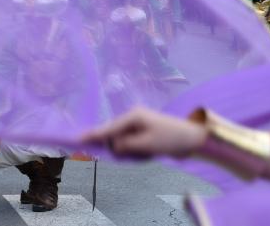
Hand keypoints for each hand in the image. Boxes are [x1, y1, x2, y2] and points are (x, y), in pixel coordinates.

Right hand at [79, 107, 207, 157]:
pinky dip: (137, 153)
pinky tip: (150, 153)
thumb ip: (125, 146)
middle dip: (119, 148)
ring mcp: (139, 125)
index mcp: (133, 116)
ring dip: (130, 152)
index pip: (108, 128)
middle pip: (114, 136)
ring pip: (122, 143)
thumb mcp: (146, 144)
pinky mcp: (143, 134)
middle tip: (136, 153)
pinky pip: (132, 146)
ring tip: (148, 153)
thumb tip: (112, 146)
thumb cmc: (170, 138)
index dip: (93, 135)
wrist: (194, 138)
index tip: (76, 139)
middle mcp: (133, 118)